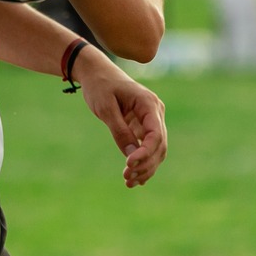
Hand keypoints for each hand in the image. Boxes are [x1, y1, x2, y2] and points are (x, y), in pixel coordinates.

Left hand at [74, 49, 167, 187]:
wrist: (96, 73)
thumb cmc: (100, 86)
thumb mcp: (106, 108)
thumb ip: (119, 131)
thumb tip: (130, 157)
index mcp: (148, 103)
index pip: (156, 134)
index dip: (145, 152)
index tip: (128, 165)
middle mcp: (155, 112)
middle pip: (159, 145)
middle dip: (145, 164)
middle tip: (126, 178)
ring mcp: (151, 120)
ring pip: (156, 150)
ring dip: (145, 168)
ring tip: (128, 182)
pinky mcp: (143, 126)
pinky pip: (148, 148)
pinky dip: (142, 163)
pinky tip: (135, 179)